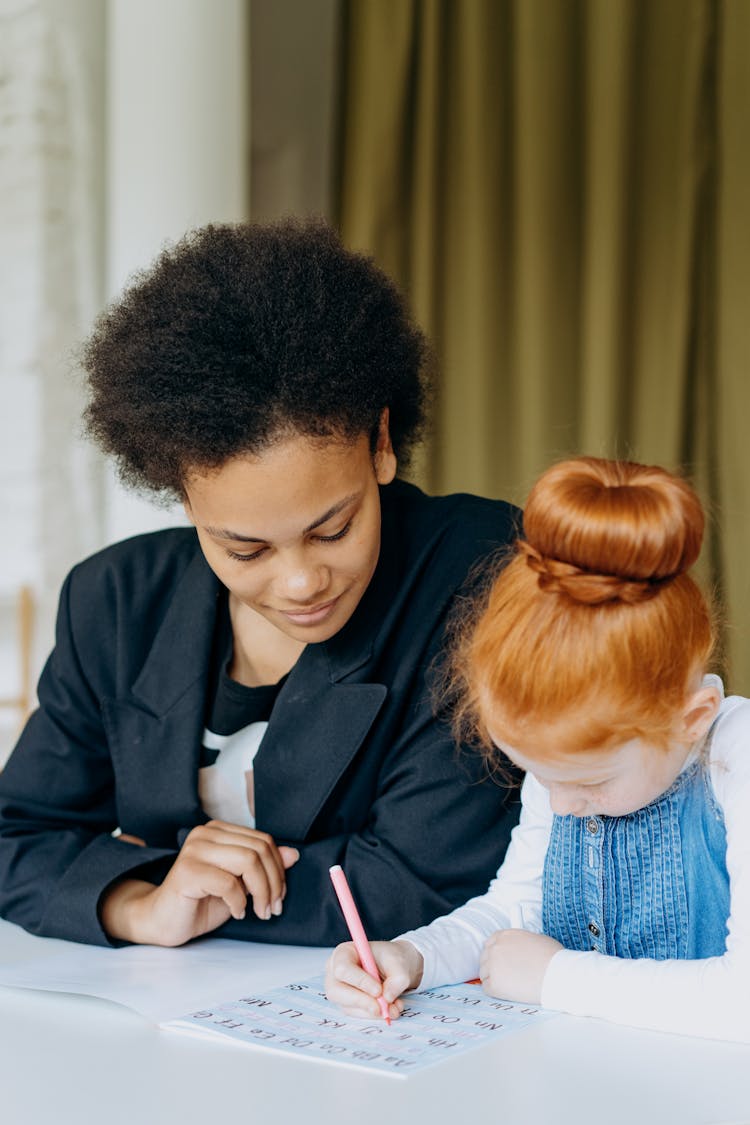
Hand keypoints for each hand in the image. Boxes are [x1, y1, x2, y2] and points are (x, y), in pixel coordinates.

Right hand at [101, 820, 298, 945]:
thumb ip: (263, 867)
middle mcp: (205, 833)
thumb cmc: (201, 902)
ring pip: (247, 861)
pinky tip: (237, 913)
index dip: (279, 869)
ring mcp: (194, 850)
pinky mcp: (186, 871)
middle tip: (273, 908)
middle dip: (274, 882)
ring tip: (260, 912)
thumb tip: (294, 854)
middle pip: (258, 850)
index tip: (279, 896)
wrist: (163, 922)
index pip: (263, 841)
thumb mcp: (240, 884)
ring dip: (261, 892)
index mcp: (219, 831)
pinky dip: (239, 902)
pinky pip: (228, 882)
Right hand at [325, 939, 423, 1020]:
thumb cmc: (391, 959)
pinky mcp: (347, 1006)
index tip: (378, 991)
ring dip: (372, 1011)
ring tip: (395, 1008)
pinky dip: (375, 1015)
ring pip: (348, 1007)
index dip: (359, 981)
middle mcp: (335, 972)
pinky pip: (357, 1014)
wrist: (395, 968)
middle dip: (361, 1002)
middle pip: (336, 991)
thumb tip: (387, 998)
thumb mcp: (399, 961)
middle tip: (381, 1009)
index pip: (343, 969)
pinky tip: (391, 1009)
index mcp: (344, 953)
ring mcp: (339, 991)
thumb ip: (397, 978)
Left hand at [479, 929, 562, 1004]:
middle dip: (494, 966)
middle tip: (506, 975)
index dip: (496, 953)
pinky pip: (488, 989)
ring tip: (511, 984)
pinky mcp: (494, 984)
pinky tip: (509, 992)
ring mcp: (493, 966)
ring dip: (495, 979)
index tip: (501, 961)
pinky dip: (496, 992)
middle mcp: (495, 948)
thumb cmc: (553, 958)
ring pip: (485, 974)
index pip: (491, 943)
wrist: (557, 975)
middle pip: (485, 958)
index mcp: (505, 935)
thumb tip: (520, 949)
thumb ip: (521, 943)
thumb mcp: (536, 940)